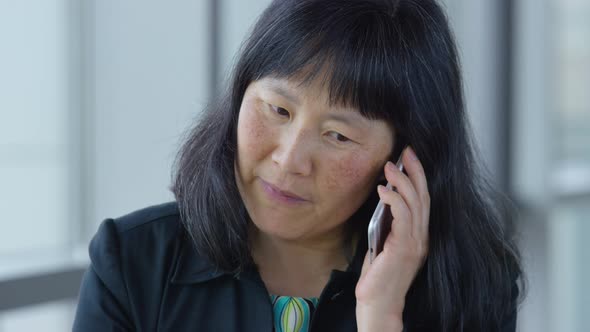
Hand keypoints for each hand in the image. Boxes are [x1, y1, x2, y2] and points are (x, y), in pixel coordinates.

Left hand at [355, 146, 429, 330]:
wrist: (379, 304)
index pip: (422, 199)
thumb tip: (381, 201)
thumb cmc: (378, 277)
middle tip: (406, 151)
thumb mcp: (383, 244)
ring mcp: (416, 243)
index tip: (409, 157)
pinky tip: (383, 190)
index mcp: (419, 235)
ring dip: (401, 181)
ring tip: (389, 166)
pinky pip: (403, 217)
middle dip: (415, 170)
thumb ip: (387, 224)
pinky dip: (393, 200)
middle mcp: (422, 237)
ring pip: (415, 203)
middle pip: (423, 196)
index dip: (418, 176)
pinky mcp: (404, 248)